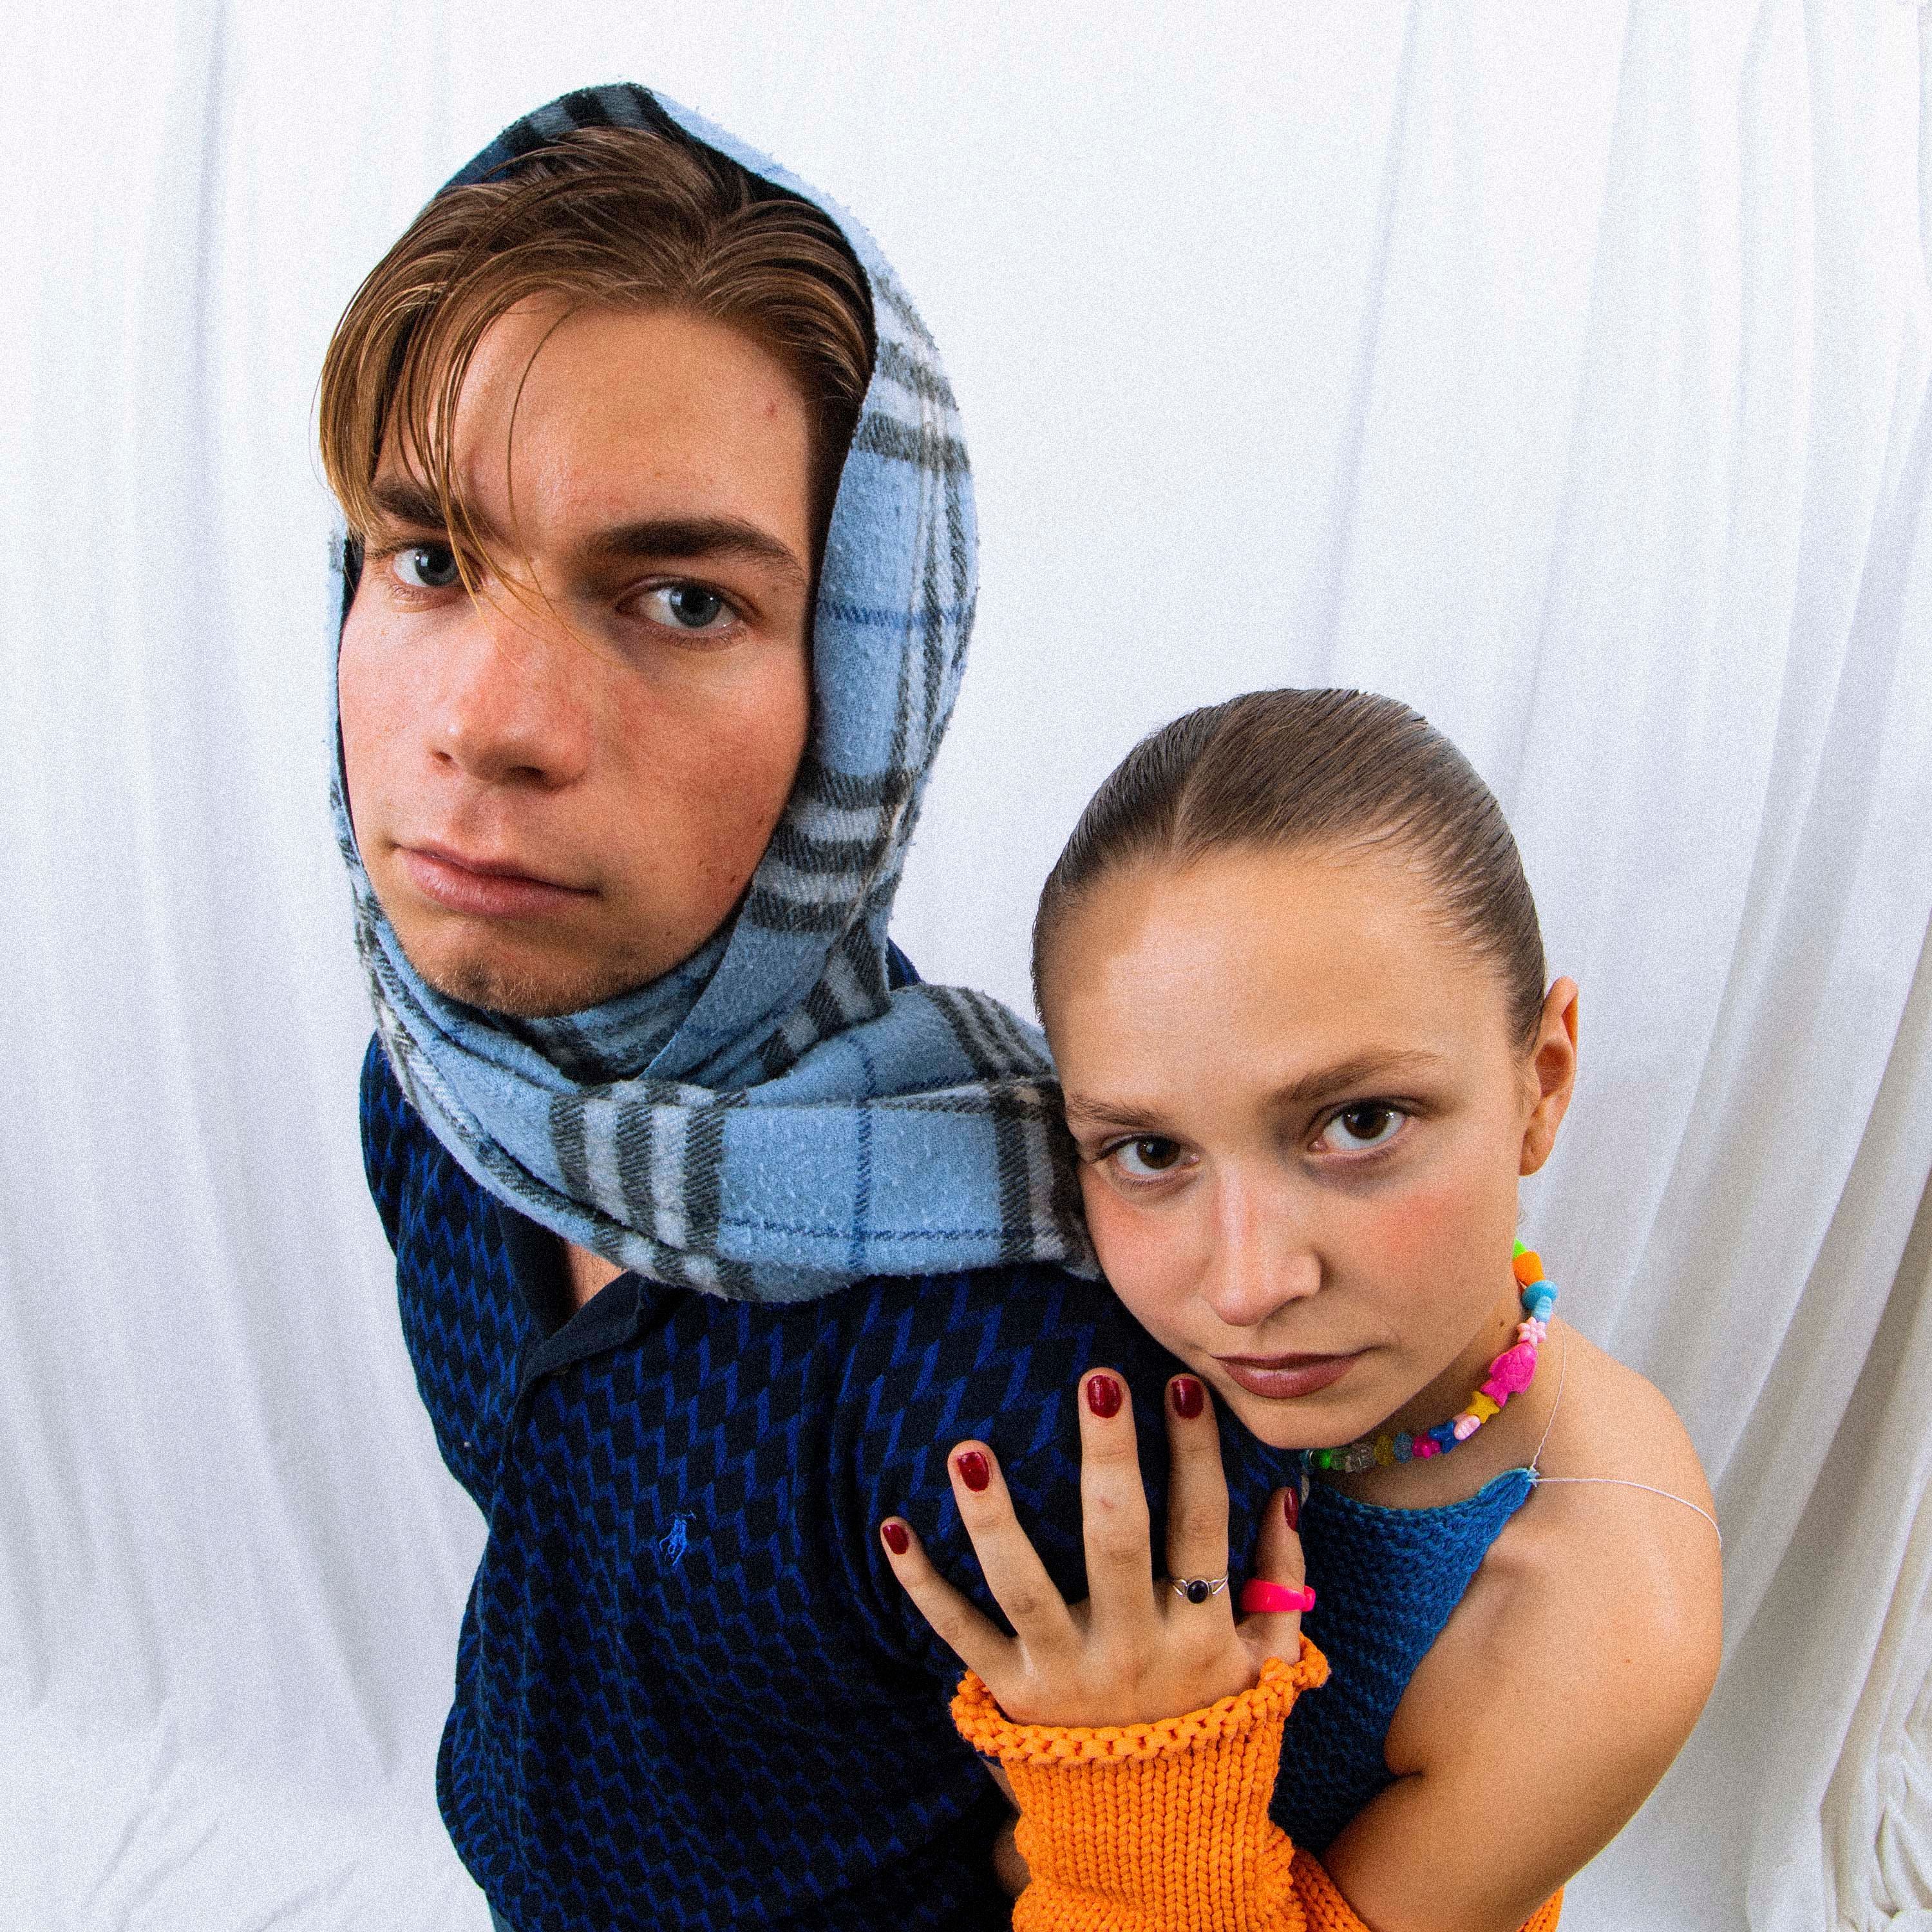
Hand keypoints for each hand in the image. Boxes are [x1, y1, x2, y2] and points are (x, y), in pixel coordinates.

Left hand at [881, 1368, 1306, 1727]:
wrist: (1158, 1839)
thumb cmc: (1212, 1722)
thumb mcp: (1266, 1665)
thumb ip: (1283, 1579)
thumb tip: (1285, 1491)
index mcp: (1200, 1633)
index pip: (1202, 1526)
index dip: (1197, 1454)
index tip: (1182, 1384)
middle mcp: (1134, 1650)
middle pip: (1118, 1539)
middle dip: (1108, 1457)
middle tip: (1095, 1381)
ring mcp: (1067, 1673)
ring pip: (1025, 1587)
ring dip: (993, 1518)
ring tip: (968, 1450)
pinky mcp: (1013, 1694)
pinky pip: (961, 1635)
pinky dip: (923, 1586)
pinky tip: (892, 1528)